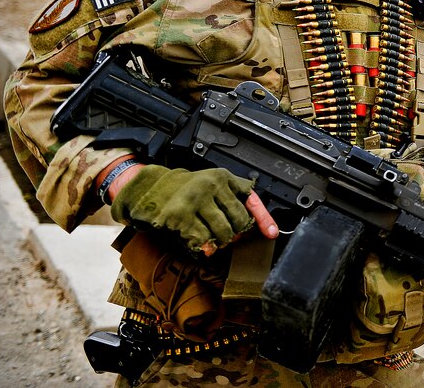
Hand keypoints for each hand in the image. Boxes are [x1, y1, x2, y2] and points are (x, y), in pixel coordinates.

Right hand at [110, 165, 276, 254]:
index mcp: (223, 177)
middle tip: (226, 235)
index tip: (273, 233)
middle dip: (235, 233)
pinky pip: (202, 239)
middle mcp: (211, 185)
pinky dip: (203, 245)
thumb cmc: (186, 189)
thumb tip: (248, 229)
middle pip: (238, 221)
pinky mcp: (180, 215)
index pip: (250, 199)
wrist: (150, 187)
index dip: (264, 219)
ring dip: (219, 241)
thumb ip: (231, 200)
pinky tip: (198, 239)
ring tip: (211, 236)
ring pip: (223, 233)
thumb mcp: (212, 185)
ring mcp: (195, 199)